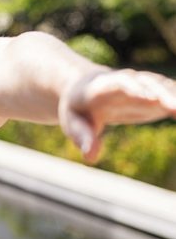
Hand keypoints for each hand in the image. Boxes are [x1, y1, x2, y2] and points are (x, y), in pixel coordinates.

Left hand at [59, 69, 175, 161]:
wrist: (87, 87)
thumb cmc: (79, 108)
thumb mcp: (73, 122)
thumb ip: (81, 136)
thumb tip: (90, 156)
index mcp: (102, 87)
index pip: (119, 83)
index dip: (133, 89)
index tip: (148, 97)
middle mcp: (127, 82)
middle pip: (147, 83)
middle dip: (162, 94)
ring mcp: (144, 86)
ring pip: (165, 87)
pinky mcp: (157, 95)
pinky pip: (174, 96)